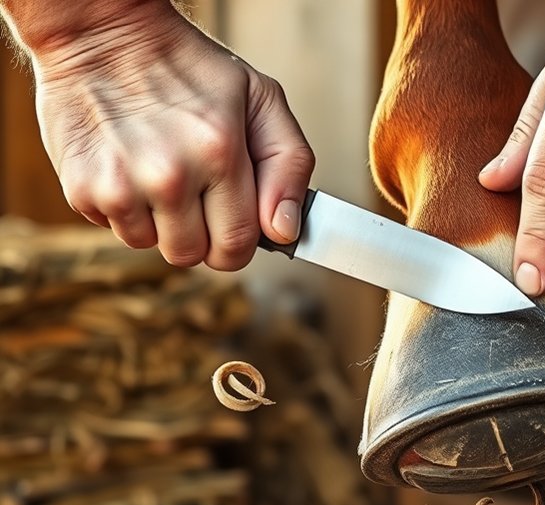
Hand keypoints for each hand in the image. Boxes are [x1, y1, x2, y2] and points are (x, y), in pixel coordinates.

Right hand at [24, 1, 313, 269]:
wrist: (103, 35)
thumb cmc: (191, 68)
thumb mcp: (262, 98)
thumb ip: (289, 166)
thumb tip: (284, 232)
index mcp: (220, 153)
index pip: (239, 244)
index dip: (241, 242)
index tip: (236, 222)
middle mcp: (169, 176)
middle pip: (195, 255)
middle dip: (203, 235)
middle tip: (198, 193)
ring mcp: (121, 186)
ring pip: (154, 248)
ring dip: (163, 223)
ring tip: (162, 173)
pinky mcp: (82, 190)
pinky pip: (116, 231)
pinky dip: (127, 210)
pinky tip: (130, 168)